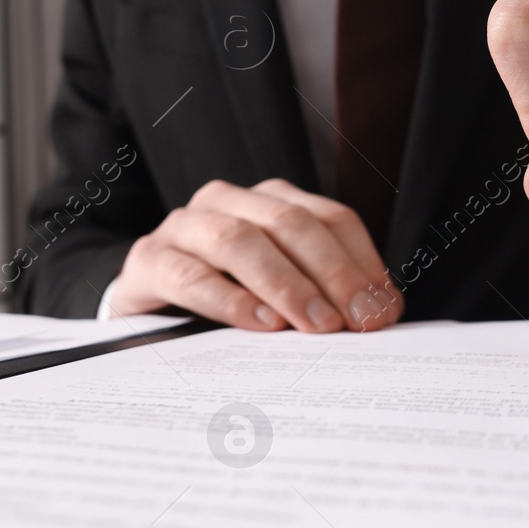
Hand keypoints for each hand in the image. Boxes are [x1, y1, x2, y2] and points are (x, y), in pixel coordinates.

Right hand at [108, 178, 402, 331]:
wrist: (145, 312)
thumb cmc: (226, 300)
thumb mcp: (281, 293)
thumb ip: (329, 294)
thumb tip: (381, 313)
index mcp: (269, 202)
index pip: (329, 218)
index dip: (362, 262)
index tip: (382, 308)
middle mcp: (228, 202)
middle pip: (290, 224)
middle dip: (331, 273)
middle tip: (356, 320)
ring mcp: (184, 227)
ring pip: (240, 241)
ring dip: (284, 284)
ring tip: (314, 324)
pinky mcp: (149, 260)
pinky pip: (191, 274)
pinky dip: (230, 300)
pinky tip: (260, 325)